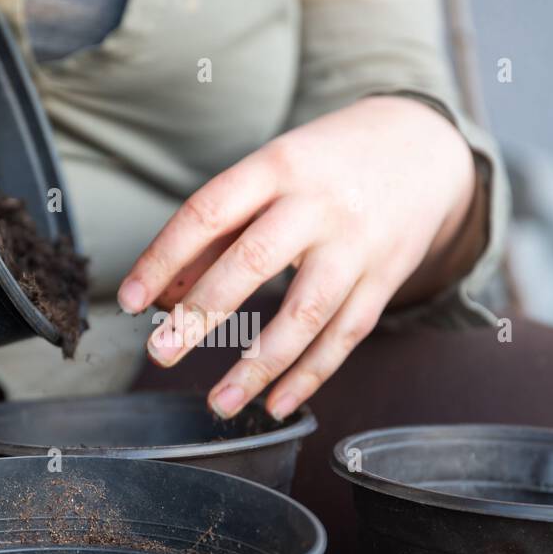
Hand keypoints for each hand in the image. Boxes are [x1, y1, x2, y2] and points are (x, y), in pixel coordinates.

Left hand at [117, 96, 476, 419]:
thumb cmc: (326, 164)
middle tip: (160, 352)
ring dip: (257, 366)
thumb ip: (217, 231)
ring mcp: (357, 246)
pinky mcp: (384, 280)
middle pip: (254, 262)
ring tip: (217, 403)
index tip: (130, 300)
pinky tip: (275, 404)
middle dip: (201, 313)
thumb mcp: (271, 174)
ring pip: (305, 314)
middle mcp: (319, 205)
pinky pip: (344, 337)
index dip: (164, 257)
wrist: (422, 149)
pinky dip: (309, 376)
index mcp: (279, 166)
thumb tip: (163, 295)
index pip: (208, 212)